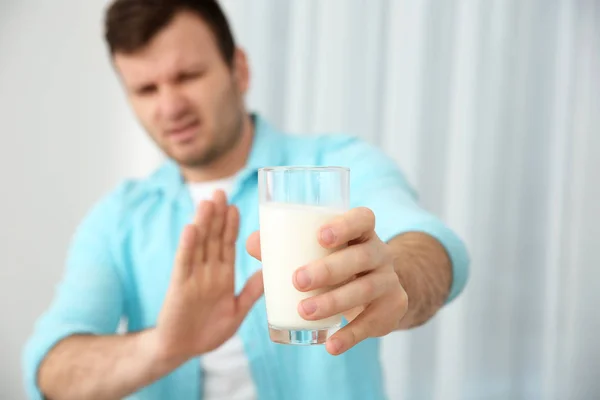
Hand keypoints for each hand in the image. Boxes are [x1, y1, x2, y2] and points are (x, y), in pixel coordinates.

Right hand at [155, 190, 263, 365]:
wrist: (181, 351)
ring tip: (207, 202)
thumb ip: (251, 291)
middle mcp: (207, 272)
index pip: (227, 244)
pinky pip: (184, 264)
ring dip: (203, 223)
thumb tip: (271, 272)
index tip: (235, 206)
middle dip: (217, 216)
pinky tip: (191, 229)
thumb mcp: (237, 310)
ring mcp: (192, 277)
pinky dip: (187, 246)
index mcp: (222, 275)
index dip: (231, 225)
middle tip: (220, 192)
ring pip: (199, 245)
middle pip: (212, 238)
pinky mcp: (179, 287)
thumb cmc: (208, 332)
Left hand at [246, 207, 407, 355]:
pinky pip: (372, 323)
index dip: (345, 225)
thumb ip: (286, 245)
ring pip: (364, 289)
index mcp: (361, 232)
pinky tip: (331, 345)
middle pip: (360, 256)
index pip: (363, 219)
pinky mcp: (392, 308)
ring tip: (304, 312)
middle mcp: (380, 252)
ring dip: (333, 302)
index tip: (320, 236)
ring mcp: (388, 280)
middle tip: (297, 280)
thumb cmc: (338, 262)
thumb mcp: (319, 252)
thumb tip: (253, 243)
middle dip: (329, 269)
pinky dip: (350, 335)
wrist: (379, 290)